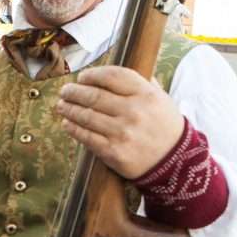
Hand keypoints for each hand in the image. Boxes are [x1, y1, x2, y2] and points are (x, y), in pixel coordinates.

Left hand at [56, 66, 184, 179]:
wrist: (175, 162)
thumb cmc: (165, 126)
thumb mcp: (161, 98)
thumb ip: (140, 83)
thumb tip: (113, 74)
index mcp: (146, 94)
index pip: (111, 76)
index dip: (92, 75)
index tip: (83, 77)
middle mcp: (133, 112)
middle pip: (94, 95)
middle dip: (74, 91)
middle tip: (65, 90)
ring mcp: (122, 133)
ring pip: (86, 116)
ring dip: (69, 109)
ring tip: (62, 105)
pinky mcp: (113, 152)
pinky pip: (86, 137)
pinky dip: (73, 128)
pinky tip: (67, 123)